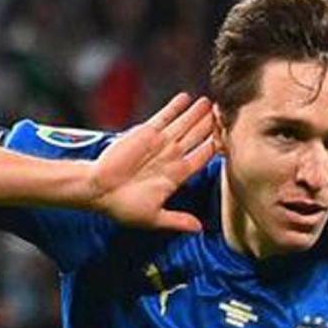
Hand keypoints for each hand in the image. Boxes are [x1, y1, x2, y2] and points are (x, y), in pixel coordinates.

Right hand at [89, 93, 214, 231]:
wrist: (98, 190)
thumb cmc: (122, 206)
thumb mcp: (153, 217)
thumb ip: (177, 220)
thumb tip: (199, 229)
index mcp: (176, 176)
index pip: (202, 158)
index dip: (215, 147)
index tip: (229, 138)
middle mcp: (170, 157)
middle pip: (196, 137)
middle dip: (211, 125)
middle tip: (225, 112)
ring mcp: (159, 143)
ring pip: (184, 125)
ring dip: (197, 114)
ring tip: (210, 102)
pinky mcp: (145, 132)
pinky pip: (163, 117)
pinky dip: (174, 107)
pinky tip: (186, 98)